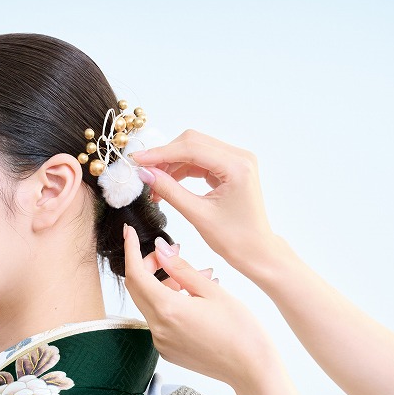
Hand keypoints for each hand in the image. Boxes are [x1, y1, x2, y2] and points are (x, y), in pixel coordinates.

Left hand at [123, 224, 272, 390]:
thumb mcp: (212, 291)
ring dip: (164, 285)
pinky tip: (194, 298)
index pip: (135, 274)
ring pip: (151, 304)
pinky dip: (170, 304)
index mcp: (167, 310)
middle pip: (138, 289)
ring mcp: (161, 343)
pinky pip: (160, 320)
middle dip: (148, 265)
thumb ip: (182, 268)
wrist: (253, 369)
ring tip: (196, 276)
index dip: (130, 249)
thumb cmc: (241, 330)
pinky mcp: (169, 352)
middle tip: (170, 252)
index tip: (129, 232)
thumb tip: (160, 249)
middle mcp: (158, 329)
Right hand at [132, 130, 278, 270]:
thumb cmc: (234, 238)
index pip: (191, 148)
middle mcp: (240, 157)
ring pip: (194, 150)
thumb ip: (170, 190)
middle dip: (165, 156)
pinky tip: (167, 184)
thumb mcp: (197, 214)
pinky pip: (200, 160)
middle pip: (192, 142)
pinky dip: (182, 169)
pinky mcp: (230, 168)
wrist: (256, 251)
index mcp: (237, 166)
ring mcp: (236, 161)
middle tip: (143, 172)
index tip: (137, 160)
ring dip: (172, 164)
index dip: (161, 153)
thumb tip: (145, 174)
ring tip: (154, 184)